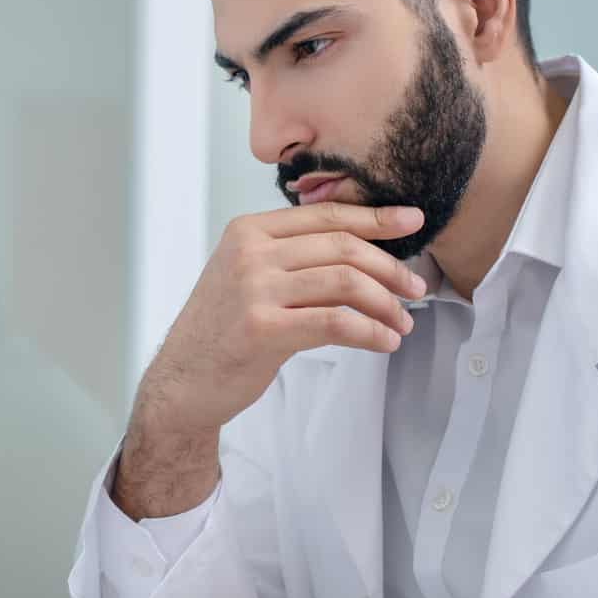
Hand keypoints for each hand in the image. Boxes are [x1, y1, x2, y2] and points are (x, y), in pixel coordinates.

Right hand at [138, 203, 427, 439]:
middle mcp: (250, 253)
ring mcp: (254, 289)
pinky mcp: (263, 328)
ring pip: (345, 282)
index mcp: (248, 231)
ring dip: (385, 304)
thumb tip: (361, 249)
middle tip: (415, 287)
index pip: (325, 216)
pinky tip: (384, 342)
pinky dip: (370, 332)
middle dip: (389, 267)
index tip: (413, 221)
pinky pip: (335, 322)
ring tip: (403, 322)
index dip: (375, 218)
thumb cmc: (222, 333)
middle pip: (342, 247)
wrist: (182, 382)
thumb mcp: (248, 278)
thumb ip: (291, 258)